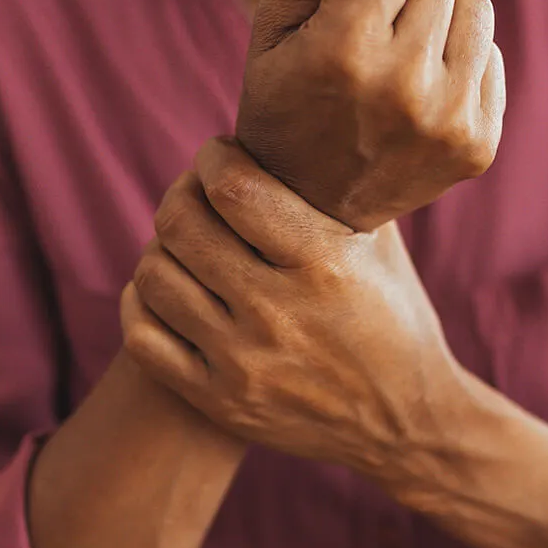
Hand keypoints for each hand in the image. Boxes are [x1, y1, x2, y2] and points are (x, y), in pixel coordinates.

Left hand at [121, 138, 472, 485]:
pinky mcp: (220, 402)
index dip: (212, 158)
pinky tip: (170, 290)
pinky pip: (142, 336)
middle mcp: (279, 314)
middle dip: (181, 194)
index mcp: (325, 265)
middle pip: (180, 225)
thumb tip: (289, 125)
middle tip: (197, 195)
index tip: (219, 156)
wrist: (405, 423)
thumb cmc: (393, 319)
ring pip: (153, 275)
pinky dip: (143, 302)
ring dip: (163, 247)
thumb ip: (336, 191)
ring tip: (187, 244)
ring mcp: (243, 363)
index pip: (232, 188)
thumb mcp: (380, 247)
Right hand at [235, 0, 507, 232]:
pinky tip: (419, 96)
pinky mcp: (479, 144)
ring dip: (439, 19)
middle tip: (368, 39)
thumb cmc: (285, 97)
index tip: (345, 2)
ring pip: (475, 4)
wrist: (309, 208)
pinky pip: (492, 54)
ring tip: (396, 61)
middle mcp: (404, 86)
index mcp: (346, 48)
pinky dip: (459, 63)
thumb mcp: (276, 21)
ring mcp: (449, 120)